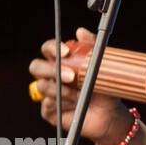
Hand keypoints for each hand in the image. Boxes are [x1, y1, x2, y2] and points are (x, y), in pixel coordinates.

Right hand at [28, 26, 133, 144]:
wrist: (110, 113)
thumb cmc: (104, 88)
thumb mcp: (102, 66)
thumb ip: (92, 47)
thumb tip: (80, 31)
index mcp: (61, 62)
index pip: (48, 49)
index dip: (52, 48)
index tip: (66, 51)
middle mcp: (52, 76)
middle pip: (36, 67)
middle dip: (52, 69)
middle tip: (71, 76)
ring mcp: (48, 93)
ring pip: (43, 86)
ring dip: (63, 90)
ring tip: (81, 94)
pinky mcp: (49, 110)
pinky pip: (49, 104)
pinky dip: (64, 103)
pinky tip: (77, 104)